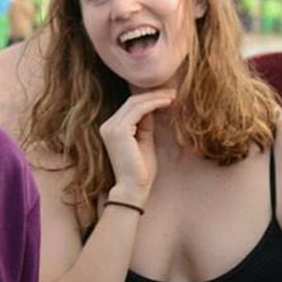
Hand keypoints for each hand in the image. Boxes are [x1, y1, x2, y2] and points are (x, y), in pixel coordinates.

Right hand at [98, 90, 175, 204]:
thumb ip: (145, 125)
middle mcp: (108, 125)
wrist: (134, 188)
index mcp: (112, 128)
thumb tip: (153, 108)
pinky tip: (167, 103)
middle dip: (154, 95)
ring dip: (156, 97)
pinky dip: (154, 104)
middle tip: (173, 92)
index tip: (168, 97)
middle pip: (132, 101)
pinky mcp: (119, 130)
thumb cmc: (141, 170)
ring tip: (173, 97)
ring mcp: (111, 127)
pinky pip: (138, 110)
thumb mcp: (144, 142)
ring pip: (135, 103)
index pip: (130, 106)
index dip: (149, 99)